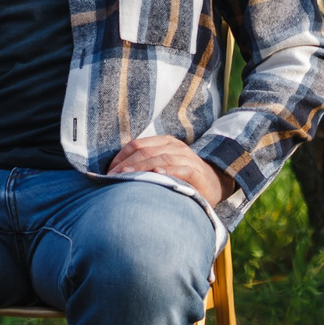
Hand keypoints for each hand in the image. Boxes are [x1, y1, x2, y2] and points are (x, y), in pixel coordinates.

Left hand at [107, 134, 229, 204]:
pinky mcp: (195, 171)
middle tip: (111, 177)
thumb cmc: (183, 177)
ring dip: (140, 168)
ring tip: (125, 177)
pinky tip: (154, 176)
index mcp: (164, 142)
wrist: (215, 182)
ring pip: (158, 158)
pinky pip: (178, 169)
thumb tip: (117, 174)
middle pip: (144, 151)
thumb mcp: (165, 165)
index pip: (137, 144)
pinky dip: (165, 172)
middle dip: (125, 164)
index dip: (120, 156)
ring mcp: (186, 157)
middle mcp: (174, 146)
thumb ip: (146, 165)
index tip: (108, 171)